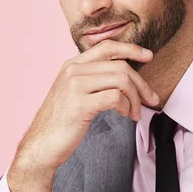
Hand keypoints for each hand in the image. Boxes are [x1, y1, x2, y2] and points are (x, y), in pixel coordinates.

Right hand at [7, 39, 158, 191]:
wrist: (41, 145)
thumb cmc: (62, 121)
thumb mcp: (75, 92)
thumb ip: (94, 78)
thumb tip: (126, 75)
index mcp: (72, 64)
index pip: (107, 46)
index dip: (131, 48)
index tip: (148, 56)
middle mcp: (73, 70)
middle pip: (120, 65)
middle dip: (141, 83)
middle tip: (151, 99)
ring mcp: (75, 86)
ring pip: (121, 80)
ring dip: (135, 98)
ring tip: (134, 113)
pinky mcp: (79, 104)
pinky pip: (115, 98)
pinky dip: (126, 107)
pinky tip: (124, 116)